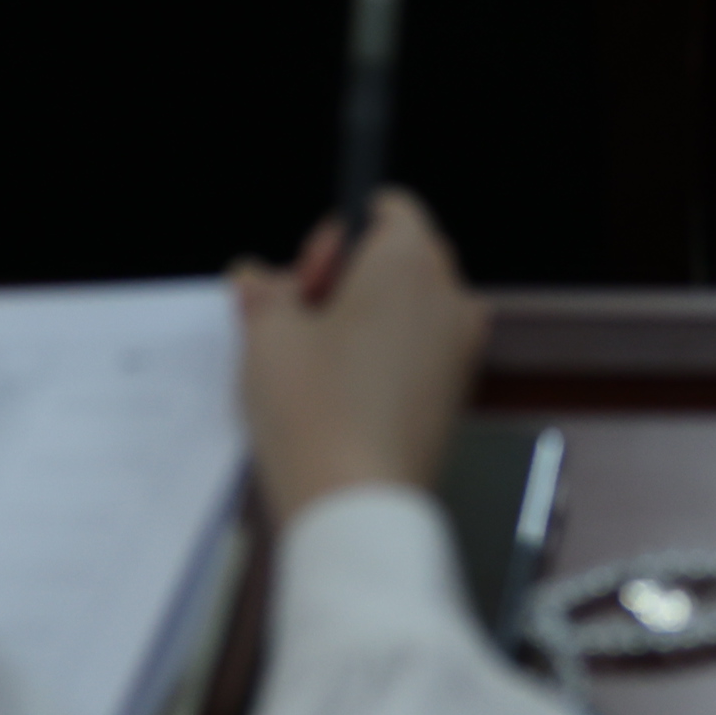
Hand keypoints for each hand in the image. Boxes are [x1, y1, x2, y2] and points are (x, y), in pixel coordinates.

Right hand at [234, 189, 483, 516]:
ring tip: (312, 364)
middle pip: (400, 259)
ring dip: (365, 321)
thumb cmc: (316, 414)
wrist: (356, 505)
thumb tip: (256, 277)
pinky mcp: (456, 395)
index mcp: (409, 261)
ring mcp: (459, 348)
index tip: (306, 274)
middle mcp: (448, 296)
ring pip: (410, 309)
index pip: (391, 208)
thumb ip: (265, 293)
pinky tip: (340, 395)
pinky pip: (421, 353)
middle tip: (298, 319)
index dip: (339, 235)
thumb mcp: (267, 336)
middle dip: (348, 278)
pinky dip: (385, 359)